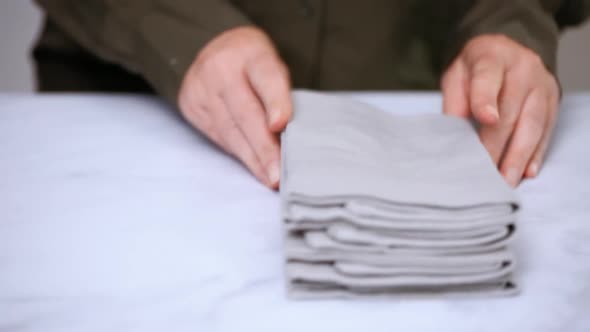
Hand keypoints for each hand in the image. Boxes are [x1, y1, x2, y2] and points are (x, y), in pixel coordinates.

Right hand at [178, 26, 291, 188]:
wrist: (211, 52)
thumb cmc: (252, 65)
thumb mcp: (271, 65)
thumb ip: (281, 94)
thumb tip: (290, 136)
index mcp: (250, 52)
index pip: (265, 76)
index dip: (275, 101)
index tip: (280, 124)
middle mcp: (221, 68)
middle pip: (245, 112)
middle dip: (264, 147)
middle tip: (278, 174)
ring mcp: (201, 88)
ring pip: (230, 131)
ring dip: (253, 159)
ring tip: (271, 178)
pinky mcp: (191, 107)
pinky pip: (219, 137)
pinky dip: (240, 154)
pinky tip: (255, 168)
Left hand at [442, 34, 558, 186]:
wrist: (506, 47)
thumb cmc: (475, 67)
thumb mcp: (456, 75)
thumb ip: (455, 101)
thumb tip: (455, 134)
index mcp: (492, 57)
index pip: (488, 79)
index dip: (486, 100)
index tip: (486, 120)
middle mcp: (522, 69)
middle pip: (511, 111)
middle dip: (498, 145)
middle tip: (486, 173)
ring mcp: (541, 86)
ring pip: (532, 124)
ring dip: (519, 156)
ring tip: (507, 180)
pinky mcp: (553, 100)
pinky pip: (547, 130)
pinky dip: (537, 153)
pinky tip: (527, 171)